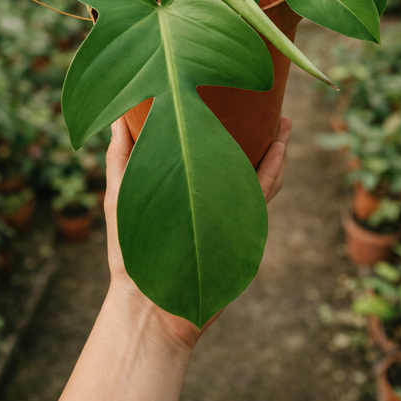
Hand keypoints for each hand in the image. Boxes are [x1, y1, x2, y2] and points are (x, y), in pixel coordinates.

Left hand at [104, 115, 291, 350]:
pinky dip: (274, 172)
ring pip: (256, 175)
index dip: (215, 124)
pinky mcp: (238, 230)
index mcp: (183, 187)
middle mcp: (208, 198)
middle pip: (236, 157)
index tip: (221, 95)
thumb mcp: (120, 195)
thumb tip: (115, 118)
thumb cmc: (129, 252)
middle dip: (255, 132)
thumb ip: (120, 158)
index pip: (204, 149)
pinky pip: (261, 196)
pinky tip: (280, 148)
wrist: (148, 305)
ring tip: (284, 122)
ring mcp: (226, 214)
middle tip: (267, 104)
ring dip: (275, 147)